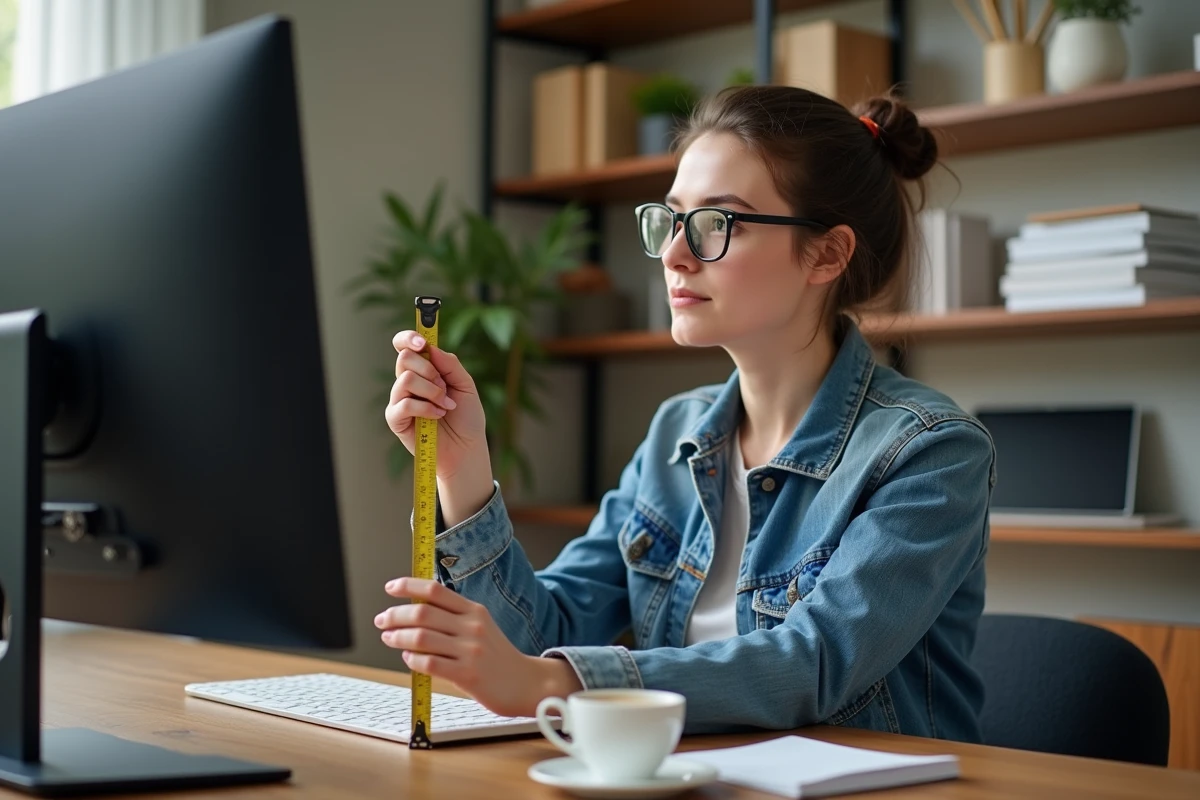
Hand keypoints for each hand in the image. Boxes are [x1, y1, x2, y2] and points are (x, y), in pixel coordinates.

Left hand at [376, 577, 582, 717]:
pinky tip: (409, 659)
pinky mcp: (468, 674)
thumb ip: (453, 618)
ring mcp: (471, 650)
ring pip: (422, 637)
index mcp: (474, 610)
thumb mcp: (481, 627)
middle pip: (423, 613)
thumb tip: (413, 612)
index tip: (390, 588)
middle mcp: (472, 626)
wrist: (525, 683)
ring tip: (389, 638)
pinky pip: (430, 663)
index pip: (436, 590)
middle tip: (382, 620)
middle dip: (395, 615)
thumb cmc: (497, 656)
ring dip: (398, 637)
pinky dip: (413, 660)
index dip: (409, 586)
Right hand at [386, 330, 488, 490]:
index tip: (422, 342)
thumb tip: (430, 347)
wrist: (466, 447)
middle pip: (404, 358)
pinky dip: (426, 408)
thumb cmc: (466, 417)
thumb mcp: (465, 385)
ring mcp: (399, 399)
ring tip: (445, 405)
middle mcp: (407, 382)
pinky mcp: (395, 419)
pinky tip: (438, 415)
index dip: (408, 338)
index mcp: (423, 369)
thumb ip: (450, 364)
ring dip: (432, 391)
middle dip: (429, 370)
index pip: (405, 345)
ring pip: (406, 379)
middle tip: (444, 386)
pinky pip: (404, 403)